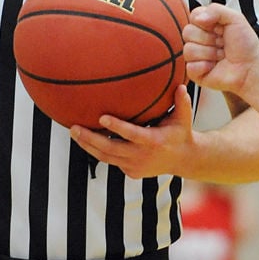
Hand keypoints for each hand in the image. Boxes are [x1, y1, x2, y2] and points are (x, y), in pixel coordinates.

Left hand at [70, 86, 194, 178]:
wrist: (183, 160)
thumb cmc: (181, 133)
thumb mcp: (184, 118)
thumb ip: (182, 102)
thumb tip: (181, 86)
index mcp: (153, 141)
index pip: (132, 134)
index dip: (116, 127)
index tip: (101, 118)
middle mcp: (141, 156)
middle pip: (111, 149)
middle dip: (91, 139)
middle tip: (74, 127)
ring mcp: (134, 167)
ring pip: (106, 157)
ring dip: (88, 145)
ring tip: (74, 132)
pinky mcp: (130, 172)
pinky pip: (110, 161)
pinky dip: (97, 151)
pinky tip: (85, 140)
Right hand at [183, 4, 258, 97]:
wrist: (251, 68)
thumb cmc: (246, 46)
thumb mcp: (236, 19)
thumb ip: (216, 10)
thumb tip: (197, 18)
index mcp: (207, 25)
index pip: (193, 17)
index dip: (206, 23)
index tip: (220, 28)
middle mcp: (200, 39)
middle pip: (188, 32)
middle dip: (208, 39)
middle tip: (222, 43)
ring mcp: (196, 56)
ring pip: (188, 50)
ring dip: (209, 53)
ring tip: (221, 56)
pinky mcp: (195, 72)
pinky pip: (190, 66)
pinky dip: (205, 66)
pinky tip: (215, 66)